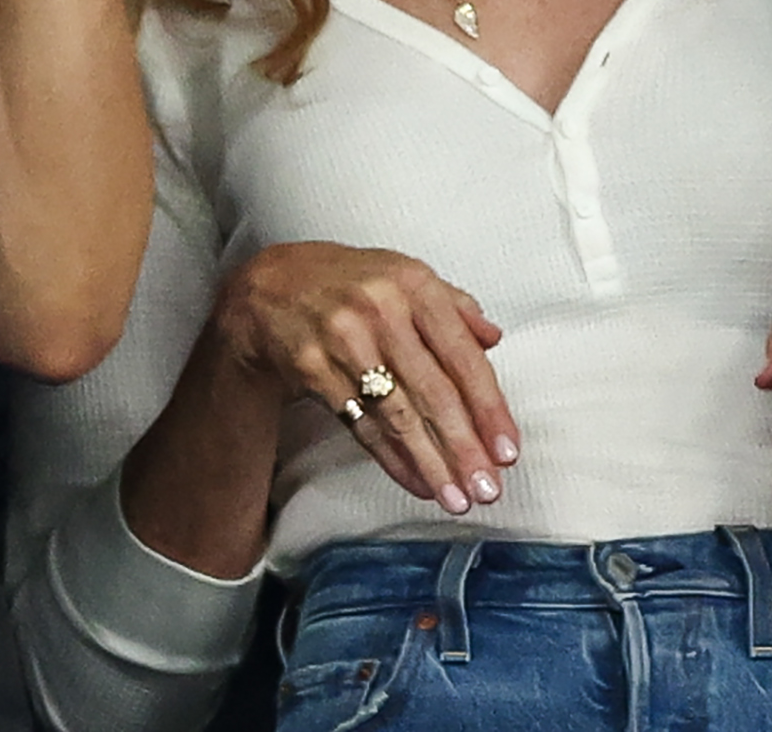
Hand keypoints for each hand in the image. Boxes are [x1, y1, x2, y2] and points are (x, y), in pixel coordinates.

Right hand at [210, 241, 516, 514]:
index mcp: (412, 284)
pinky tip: (414, 480)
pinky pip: (360, 422)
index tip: (507, 449)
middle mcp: (379, 308)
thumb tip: (493, 338)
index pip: (463, 356)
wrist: (264, 286)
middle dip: (465, 447)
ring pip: (397, 414)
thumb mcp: (400, 275)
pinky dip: (391, 457)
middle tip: (487, 488)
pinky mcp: (311, 365)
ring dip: (431, 462)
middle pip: (432, 392)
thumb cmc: (344, 284)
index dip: (489, 408)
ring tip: (456, 496)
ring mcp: (341, 338)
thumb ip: (452, 303)